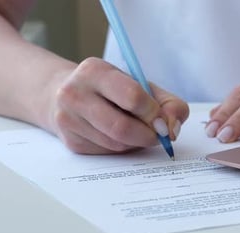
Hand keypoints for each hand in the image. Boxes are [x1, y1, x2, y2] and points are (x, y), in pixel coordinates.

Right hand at [45, 58, 188, 153]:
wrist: (66, 94)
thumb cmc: (114, 90)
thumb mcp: (142, 86)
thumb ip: (168, 103)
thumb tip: (172, 129)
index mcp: (95, 71)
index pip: (132, 96)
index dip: (154, 113)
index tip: (163, 121)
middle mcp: (74, 93)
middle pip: (121, 127)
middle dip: (147, 136)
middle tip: (159, 136)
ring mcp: (68, 119)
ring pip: (115, 144)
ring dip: (136, 143)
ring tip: (139, 131)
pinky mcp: (71, 141)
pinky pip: (107, 153)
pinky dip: (122, 149)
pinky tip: (120, 136)